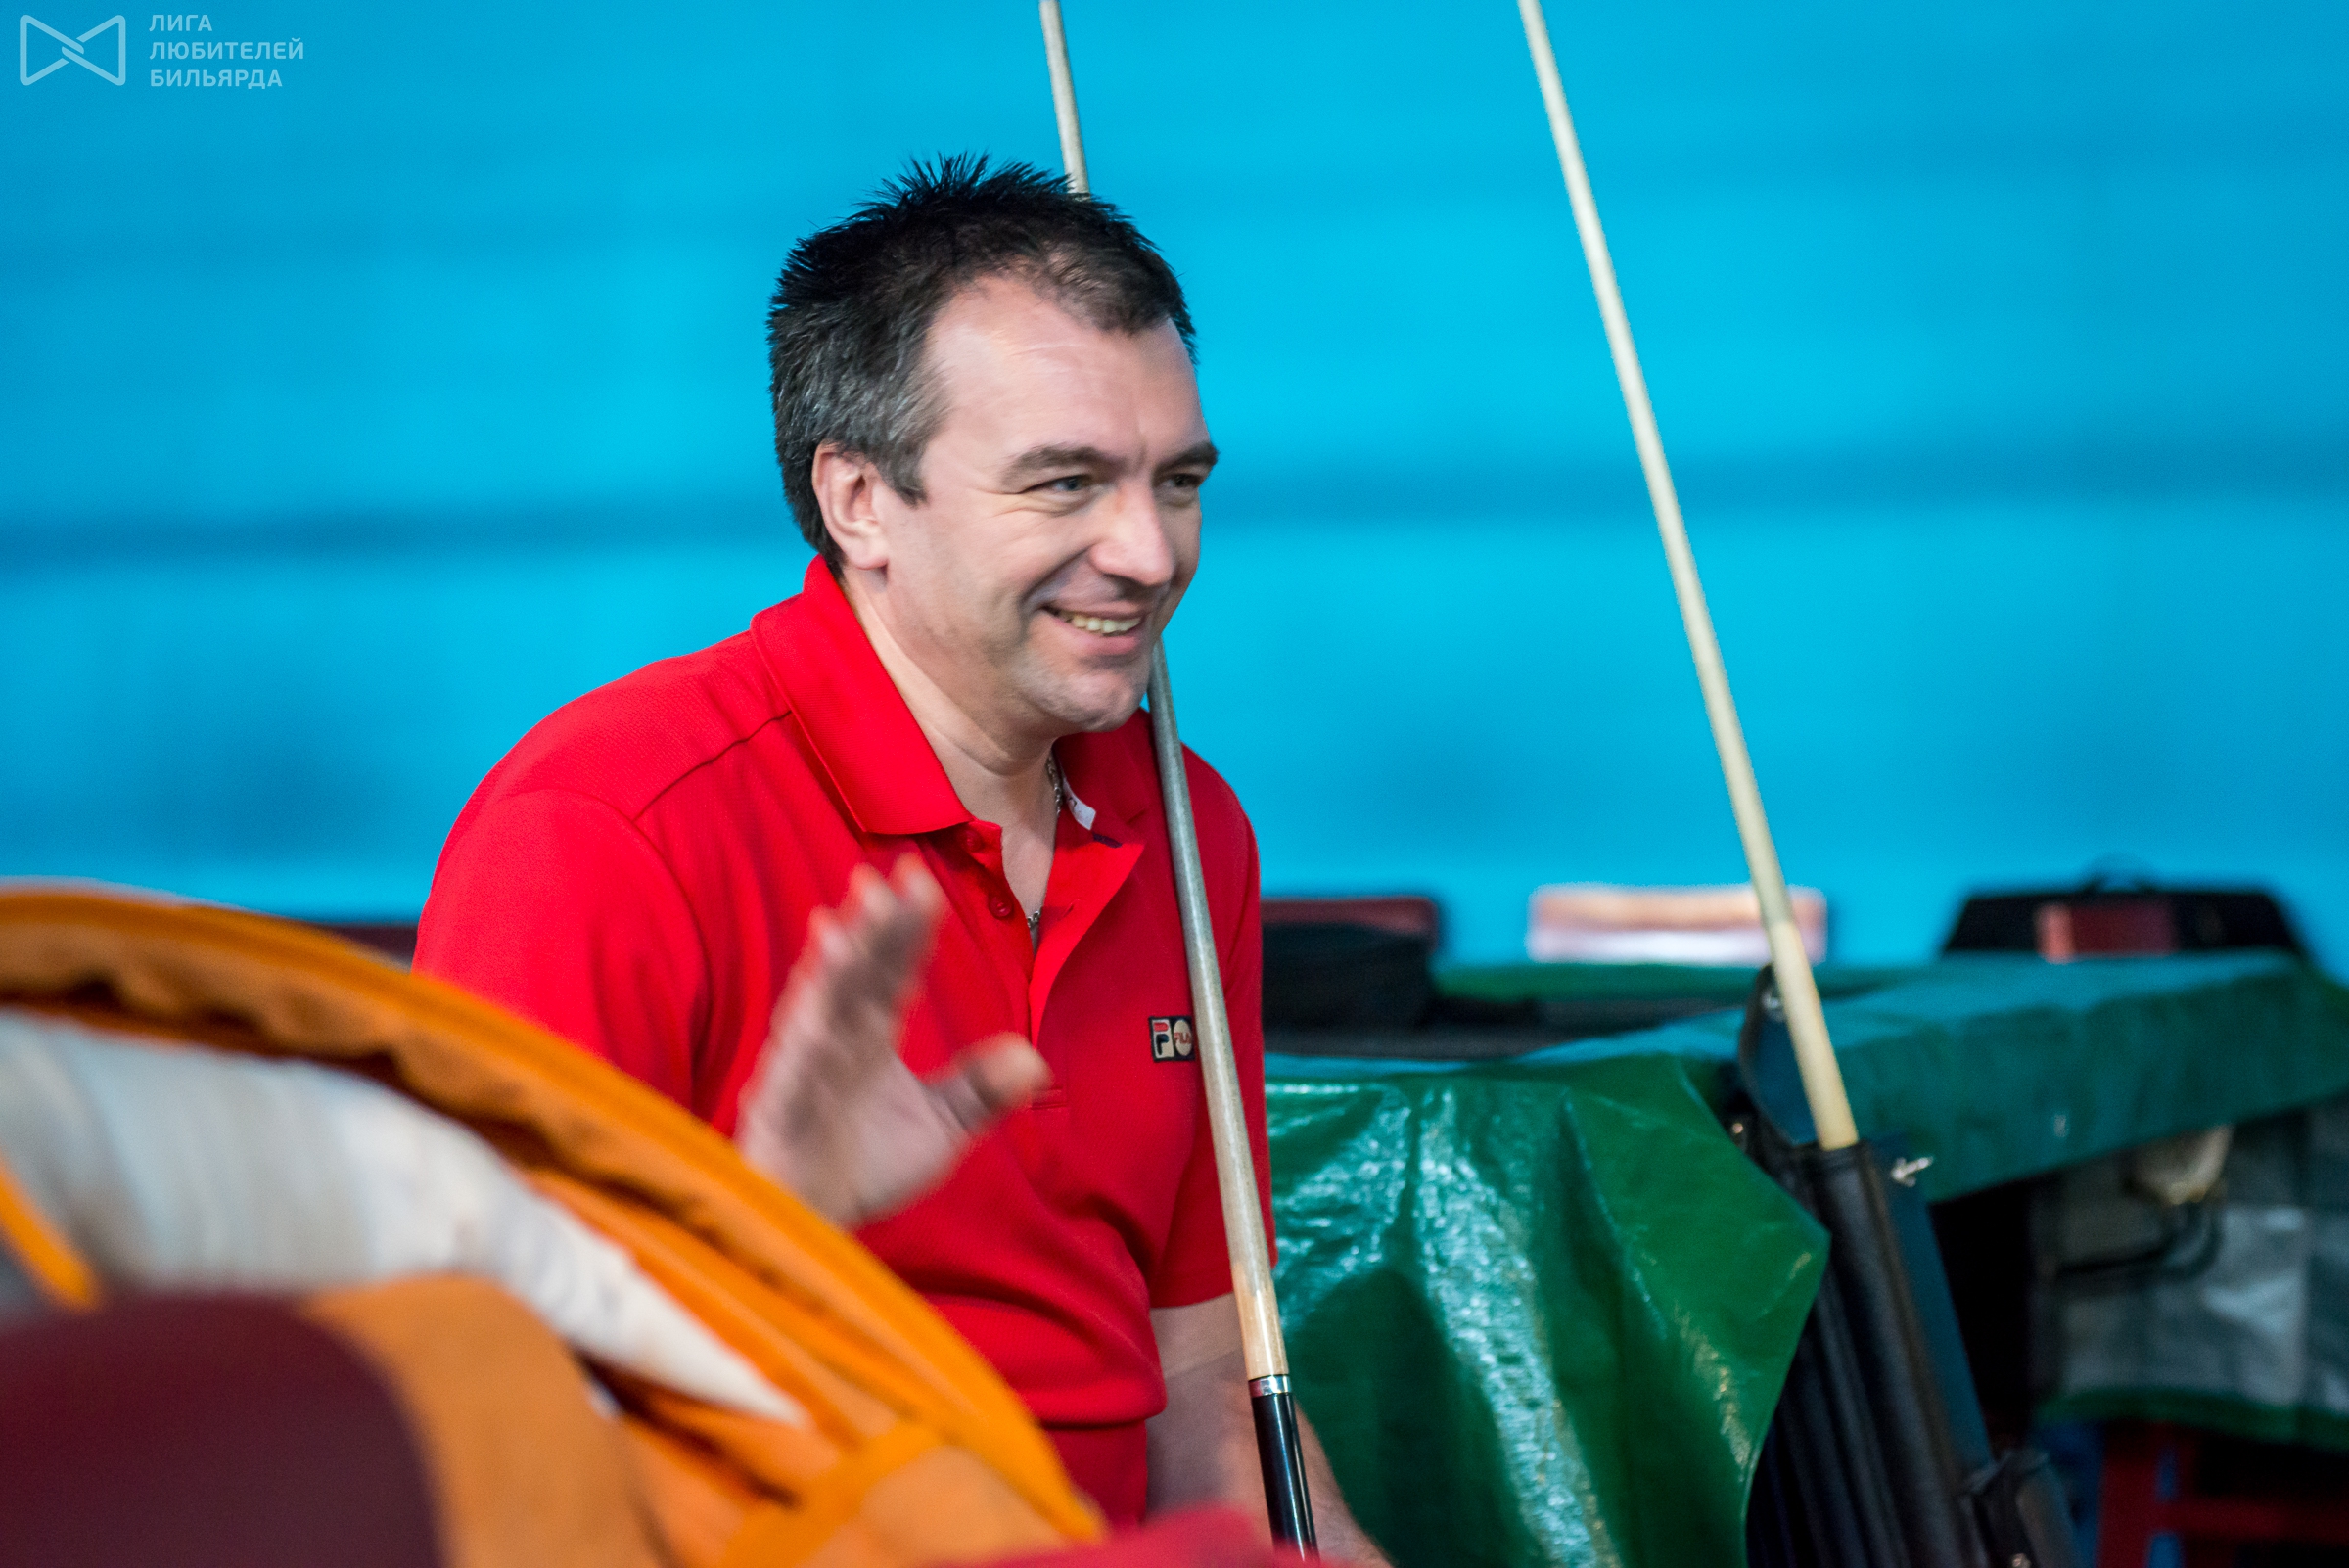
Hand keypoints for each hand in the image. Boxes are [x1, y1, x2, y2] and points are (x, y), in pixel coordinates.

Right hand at [734, 857, 1049, 1227]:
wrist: (814, 1225)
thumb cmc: (864, 1164)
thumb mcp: (939, 1125)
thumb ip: (980, 1090)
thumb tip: (1035, 1059)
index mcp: (869, 1035)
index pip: (893, 974)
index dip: (906, 930)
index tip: (921, 881)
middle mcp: (832, 1043)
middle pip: (855, 979)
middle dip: (868, 932)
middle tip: (883, 881)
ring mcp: (801, 1074)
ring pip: (817, 1015)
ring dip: (829, 974)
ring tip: (843, 927)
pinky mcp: (779, 1115)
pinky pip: (790, 1077)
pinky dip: (801, 1048)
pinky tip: (814, 1018)